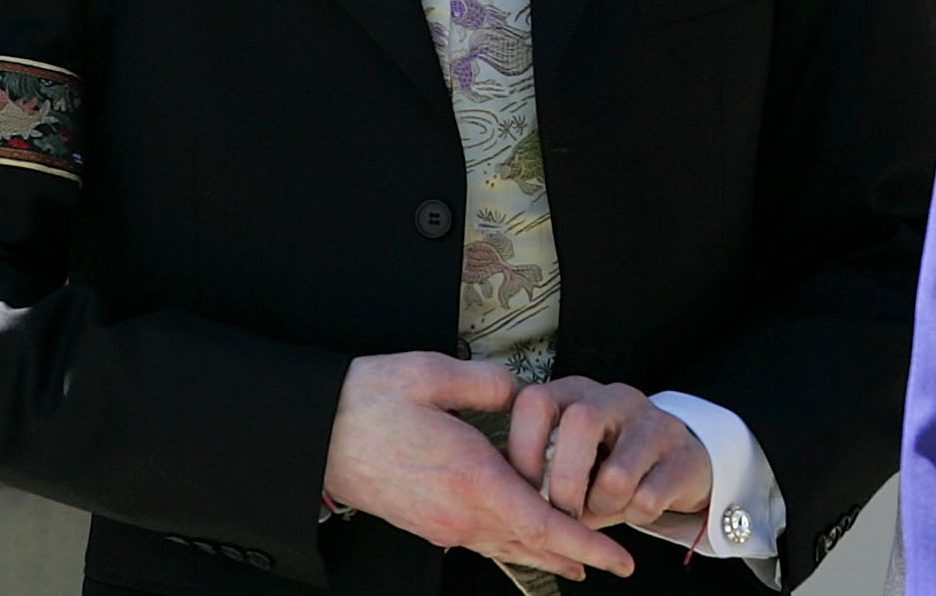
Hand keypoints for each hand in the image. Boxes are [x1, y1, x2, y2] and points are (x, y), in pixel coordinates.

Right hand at [325, 354, 637, 578]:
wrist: (316, 434)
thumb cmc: (369, 400)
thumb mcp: (430, 373)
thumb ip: (486, 381)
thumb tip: (523, 390)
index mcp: (471, 477)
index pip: (542, 524)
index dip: (585, 542)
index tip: (618, 557)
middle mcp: (461, 512)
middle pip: (531, 546)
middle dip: (574, 555)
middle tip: (611, 561)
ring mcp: (442, 524)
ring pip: (506, 549)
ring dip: (544, 556)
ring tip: (576, 562)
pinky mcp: (426, 524)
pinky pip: (481, 542)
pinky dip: (511, 545)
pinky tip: (519, 540)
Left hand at [506, 380, 711, 541]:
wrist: (676, 462)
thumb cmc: (607, 463)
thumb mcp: (570, 455)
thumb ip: (540, 470)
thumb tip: (514, 505)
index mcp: (576, 392)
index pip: (536, 400)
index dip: (522, 449)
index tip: (521, 489)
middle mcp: (615, 397)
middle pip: (580, 422)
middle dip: (565, 481)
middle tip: (564, 511)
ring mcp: (653, 422)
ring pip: (616, 475)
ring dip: (603, 507)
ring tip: (605, 506)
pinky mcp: (683, 455)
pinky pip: (647, 500)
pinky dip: (634, 516)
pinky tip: (637, 505)